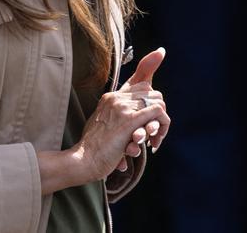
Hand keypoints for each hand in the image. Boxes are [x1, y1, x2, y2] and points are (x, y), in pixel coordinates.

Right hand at [73, 48, 168, 179]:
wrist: (84, 159)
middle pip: (153, 93)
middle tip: (153, 134)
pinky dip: (163, 125)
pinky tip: (155, 142)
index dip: (151, 104)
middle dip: (159, 113)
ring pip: (158, 102)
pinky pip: (157, 111)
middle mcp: (116, 98)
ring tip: (154, 141)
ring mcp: (122, 107)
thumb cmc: (93, 149)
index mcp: (110, 97)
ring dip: (161, 122)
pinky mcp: (129, 120)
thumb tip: (132, 125)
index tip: (149, 123)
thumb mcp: (103, 126)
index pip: (142, 87)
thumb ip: (116, 118)